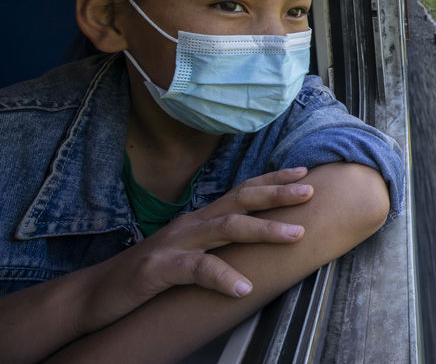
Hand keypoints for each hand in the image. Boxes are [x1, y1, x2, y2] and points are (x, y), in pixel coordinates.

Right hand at [128, 166, 314, 299]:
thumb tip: (257, 235)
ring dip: (263, 230)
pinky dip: (221, 277)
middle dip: (278, 194)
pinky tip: (243, 287)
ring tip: (294, 235)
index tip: (305, 172)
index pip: (242, 191)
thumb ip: (218, 240)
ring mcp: (175, 243)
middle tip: (310, 190)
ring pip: (225, 228)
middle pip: (240, 201)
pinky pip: (195, 269)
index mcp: (200, 219)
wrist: (97, 292)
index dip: (273, 180)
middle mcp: (191, 224)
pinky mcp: (159, 269)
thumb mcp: (190, 250)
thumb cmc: (151, 272)